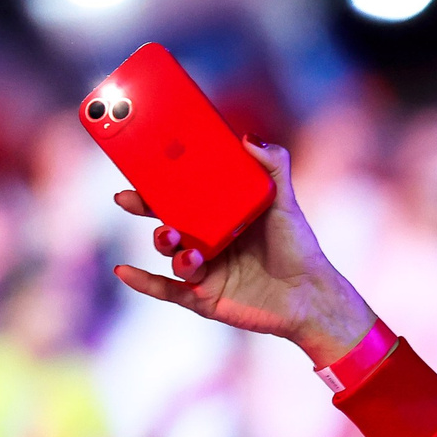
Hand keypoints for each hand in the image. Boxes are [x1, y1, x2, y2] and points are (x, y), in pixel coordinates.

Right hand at [111, 138, 377, 365]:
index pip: (181, 194)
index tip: (137, 164)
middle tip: (129, 198)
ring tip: (171, 236)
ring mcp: (203, 270)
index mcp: (219, 216)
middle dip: (144, 208)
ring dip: (164, 243)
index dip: (156, 181)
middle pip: (166, 219)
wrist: (311, 297)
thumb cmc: (298, 248)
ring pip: (170, 254)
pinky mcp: (204, 298)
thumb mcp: (285, 203)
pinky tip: (124, 271)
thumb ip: (273, 167)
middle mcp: (206, 241)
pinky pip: (166, 290)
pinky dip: (143, 282)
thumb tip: (248, 137)